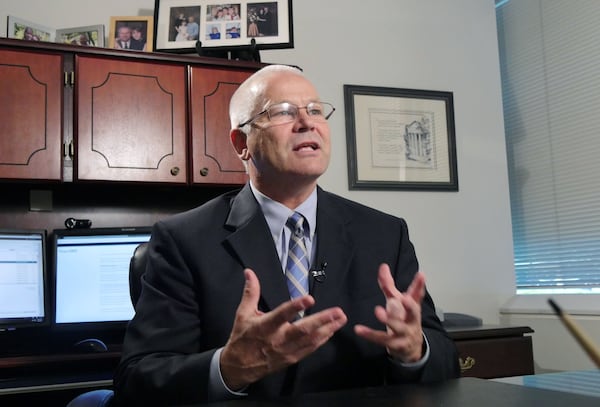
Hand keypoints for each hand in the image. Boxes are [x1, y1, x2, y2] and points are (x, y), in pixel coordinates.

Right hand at [220, 268, 346, 390]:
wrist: (238, 367)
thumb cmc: (242, 338)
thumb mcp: (243, 313)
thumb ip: (251, 292)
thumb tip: (249, 272)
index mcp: (265, 327)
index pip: (282, 315)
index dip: (296, 306)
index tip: (310, 298)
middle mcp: (278, 340)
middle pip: (303, 330)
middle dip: (323, 320)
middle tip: (338, 311)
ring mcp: (286, 351)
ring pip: (310, 340)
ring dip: (328, 329)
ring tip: (341, 319)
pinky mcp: (291, 359)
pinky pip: (310, 349)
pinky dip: (322, 340)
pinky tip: (331, 331)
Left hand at [354, 264, 424, 362]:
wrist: (412, 348)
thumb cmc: (404, 319)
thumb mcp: (397, 301)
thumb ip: (389, 285)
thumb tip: (383, 266)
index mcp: (412, 308)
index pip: (417, 295)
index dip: (419, 285)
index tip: (421, 274)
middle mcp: (412, 320)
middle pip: (414, 312)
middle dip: (410, 306)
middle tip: (404, 299)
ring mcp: (405, 333)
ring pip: (398, 327)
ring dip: (389, 319)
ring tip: (378, 311)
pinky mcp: (395, 344)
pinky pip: (382, 339)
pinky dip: (370, 334)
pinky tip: (359, 329)